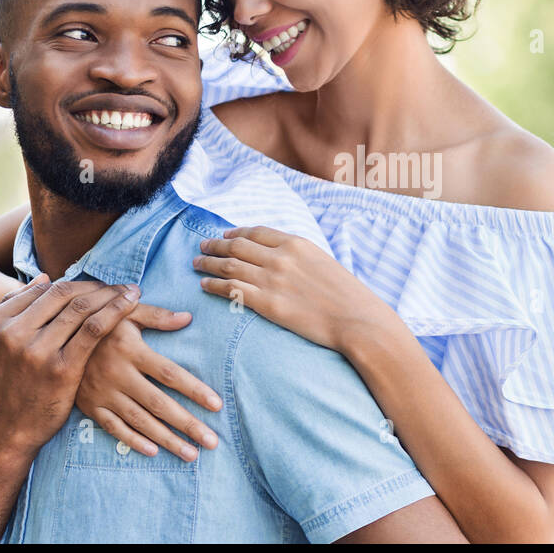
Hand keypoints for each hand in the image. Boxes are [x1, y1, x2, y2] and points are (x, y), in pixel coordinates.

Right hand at [0, 274, 142, 455]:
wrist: (6, 431)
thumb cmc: (3, 387)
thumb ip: (8, 310)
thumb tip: (43, 278)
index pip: (43, 289)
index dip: (74, 283)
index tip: (95, 284)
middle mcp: (12, 332)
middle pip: (63, 294)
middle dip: (95, 286)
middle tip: (118, 284)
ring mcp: (37, 350)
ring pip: (81, 307)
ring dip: (110, 294)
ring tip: (129, 291)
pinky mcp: (62, 368)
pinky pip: (94, 328)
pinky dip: (116, 311)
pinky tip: (132, 303)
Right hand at [75, 304, 221, 460]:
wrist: (55, 335)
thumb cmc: (101, 320)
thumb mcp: (126, 311)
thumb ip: (157, 315)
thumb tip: (188, 318)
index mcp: (130, 350)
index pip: (169, 374)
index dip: (194, 390)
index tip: (217, 405)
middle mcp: (117, 375)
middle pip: (159, 404)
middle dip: (187, 424)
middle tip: (211, 442)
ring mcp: (102, 393)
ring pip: (139, 421)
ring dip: (166, 440)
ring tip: (191, 454)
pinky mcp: (89, 406)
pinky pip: (113, 428)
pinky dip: (133, 441)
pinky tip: (154, 452)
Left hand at [193, 226, 400, 353]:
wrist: (357, 319)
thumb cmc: (347, 295)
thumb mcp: (324, 262)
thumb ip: (301, 257)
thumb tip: (284, 259)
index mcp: (296, 243)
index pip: (256, 232)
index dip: (235, 233)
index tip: (224, 236)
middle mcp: (281, 257)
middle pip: (237, 246)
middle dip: (215, 245)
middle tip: (202, 246)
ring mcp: (273, 280)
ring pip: (229, 265)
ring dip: (208, 263)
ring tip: (196, 263)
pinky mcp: (267, 304)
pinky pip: (232, 290)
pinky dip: (214, 285)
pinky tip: (204, 285)